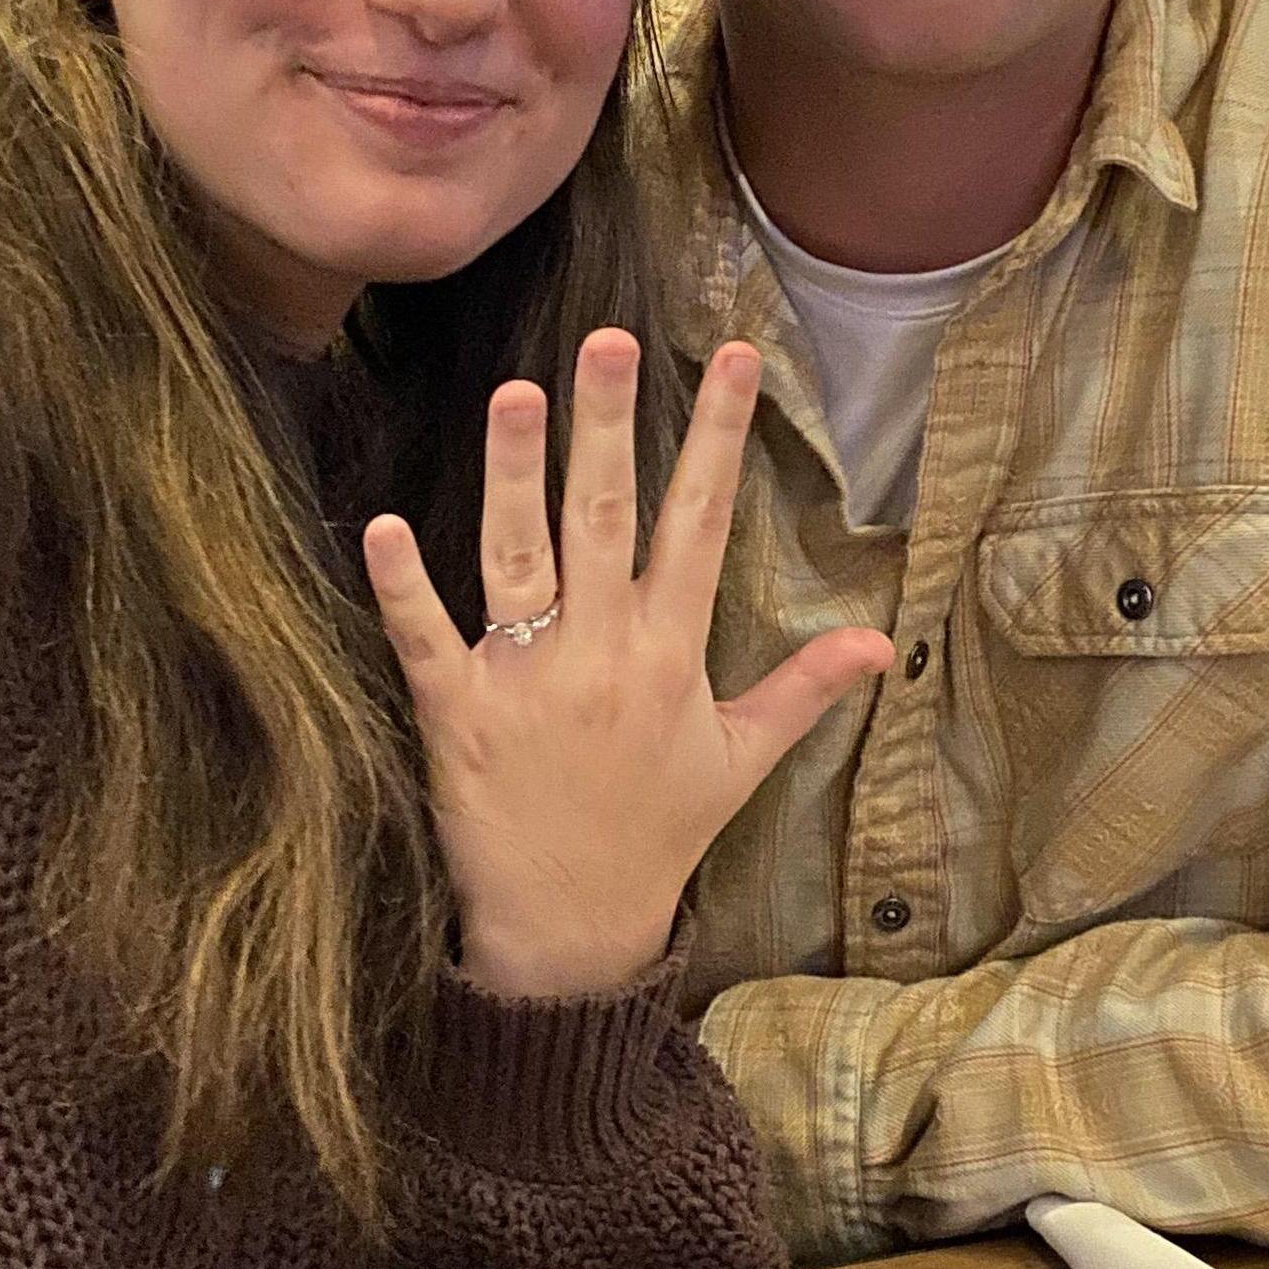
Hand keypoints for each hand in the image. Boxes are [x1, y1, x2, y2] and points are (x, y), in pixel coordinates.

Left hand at [362, 331, 893, 999]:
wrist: (572, 929)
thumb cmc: (656, 834)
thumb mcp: (739, 761)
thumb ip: (804, 691)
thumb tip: (882, 642)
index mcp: (670, 653)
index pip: (701, 523)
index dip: (719, 437)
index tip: (735, 358)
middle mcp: (602, 654)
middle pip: (607, 517)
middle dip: (611, 424)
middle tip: (611, 339)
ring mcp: (527, 681)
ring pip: (519, 556)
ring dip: (514, 473)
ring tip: (515, 393)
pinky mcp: (457, 715)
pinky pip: (426, 640)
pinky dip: (404, 588)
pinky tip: (386, 525)